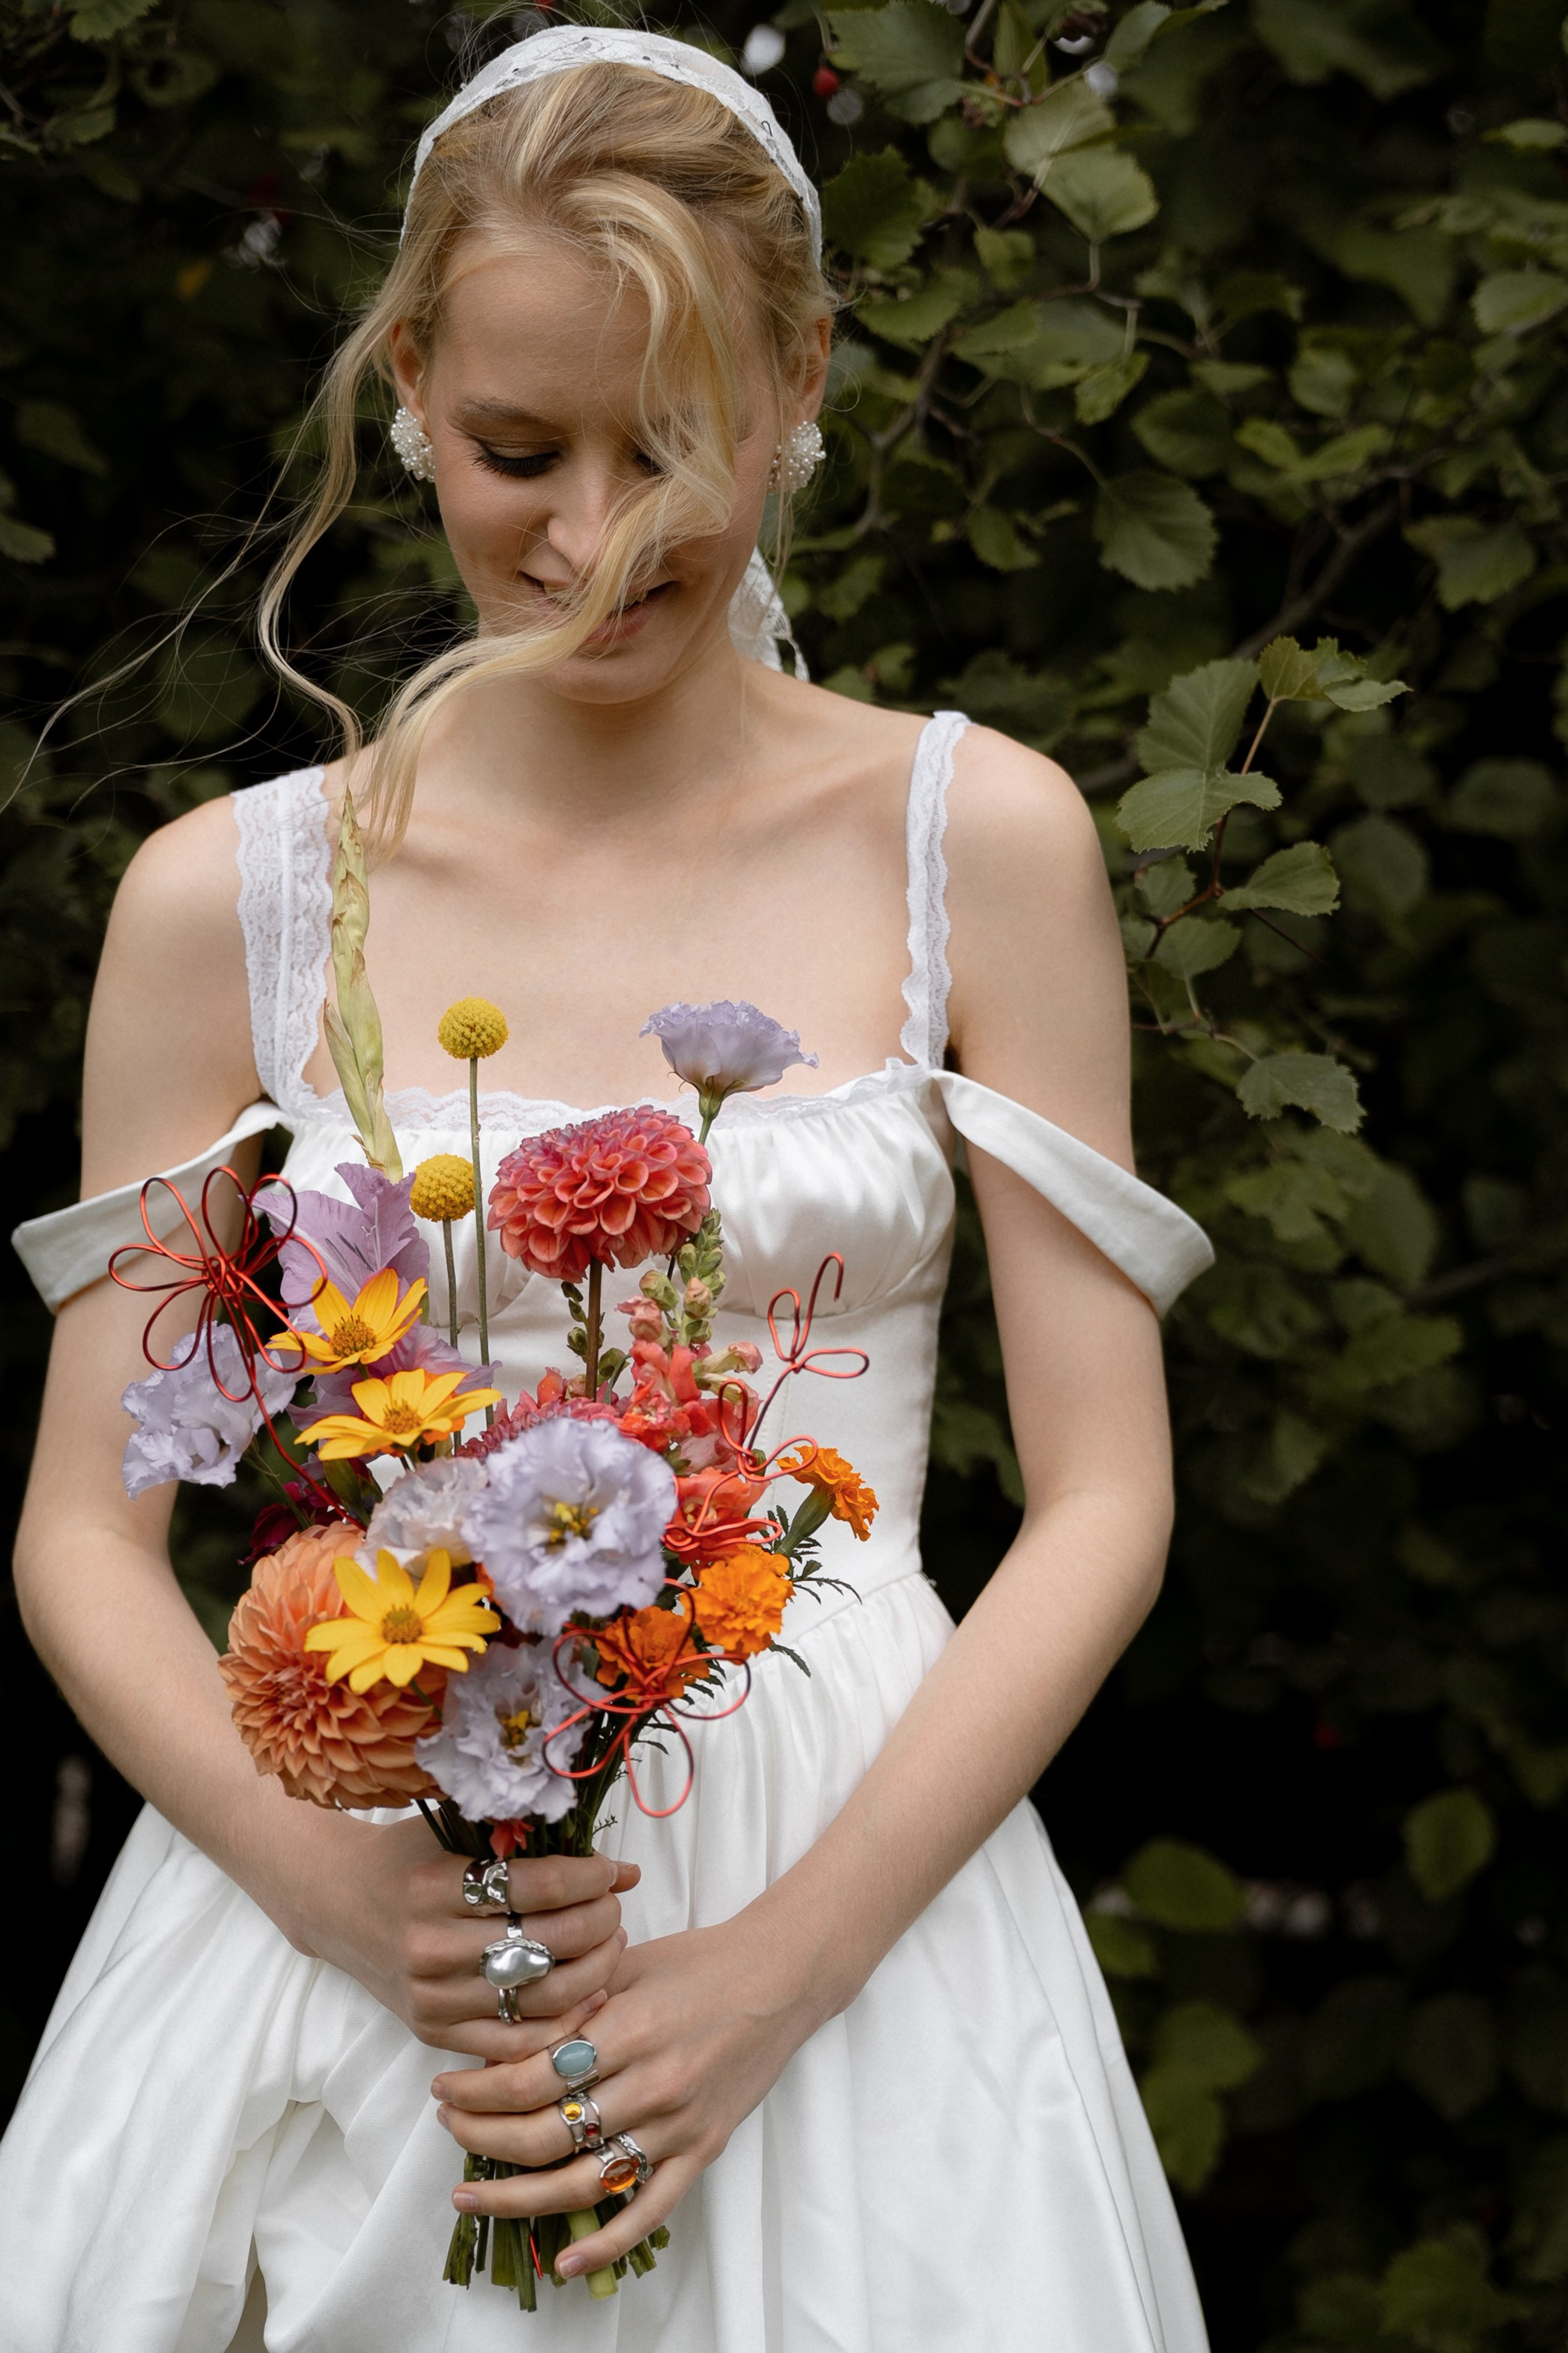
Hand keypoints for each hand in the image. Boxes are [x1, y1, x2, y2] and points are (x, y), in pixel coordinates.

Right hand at [281, 1813, 640, 2059]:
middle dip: (600, 1923)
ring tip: (610, 1946)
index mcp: (435, 1883)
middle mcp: (430, 1945)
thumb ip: (534, 1844)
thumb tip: (623, 1870)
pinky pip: (514, 2043)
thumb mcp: (458, 1831)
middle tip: (615, 1909)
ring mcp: (432, 1996)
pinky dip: (562, 2026)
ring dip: (594, 1972)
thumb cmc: (410, 1857)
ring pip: (540, 1999)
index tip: (611, 1870)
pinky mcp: (434, 2032)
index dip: (589, 1877)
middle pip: (546, 1943)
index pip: (537, 1885)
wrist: (339, 1903)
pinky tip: (589, 1996)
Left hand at [430, 1909, 819, 2273]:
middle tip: (449, 2129)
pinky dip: (605, 2245)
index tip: (446, 2087)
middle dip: (482, 2139)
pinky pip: (649, 2210)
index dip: (477, 2090)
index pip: (531, 2078)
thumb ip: (572, 2000)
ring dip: (517, 2197)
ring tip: (472, 2193)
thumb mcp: (628, 1963)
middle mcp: (651, 2083)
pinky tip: (562, 2261)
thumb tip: (503, 2040)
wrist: (780, 1979)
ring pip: (582, 2183)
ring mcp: (679, 2124)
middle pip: (545, 2135)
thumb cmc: (700, 1962)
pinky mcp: (703, 2151)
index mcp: (627, 2028)